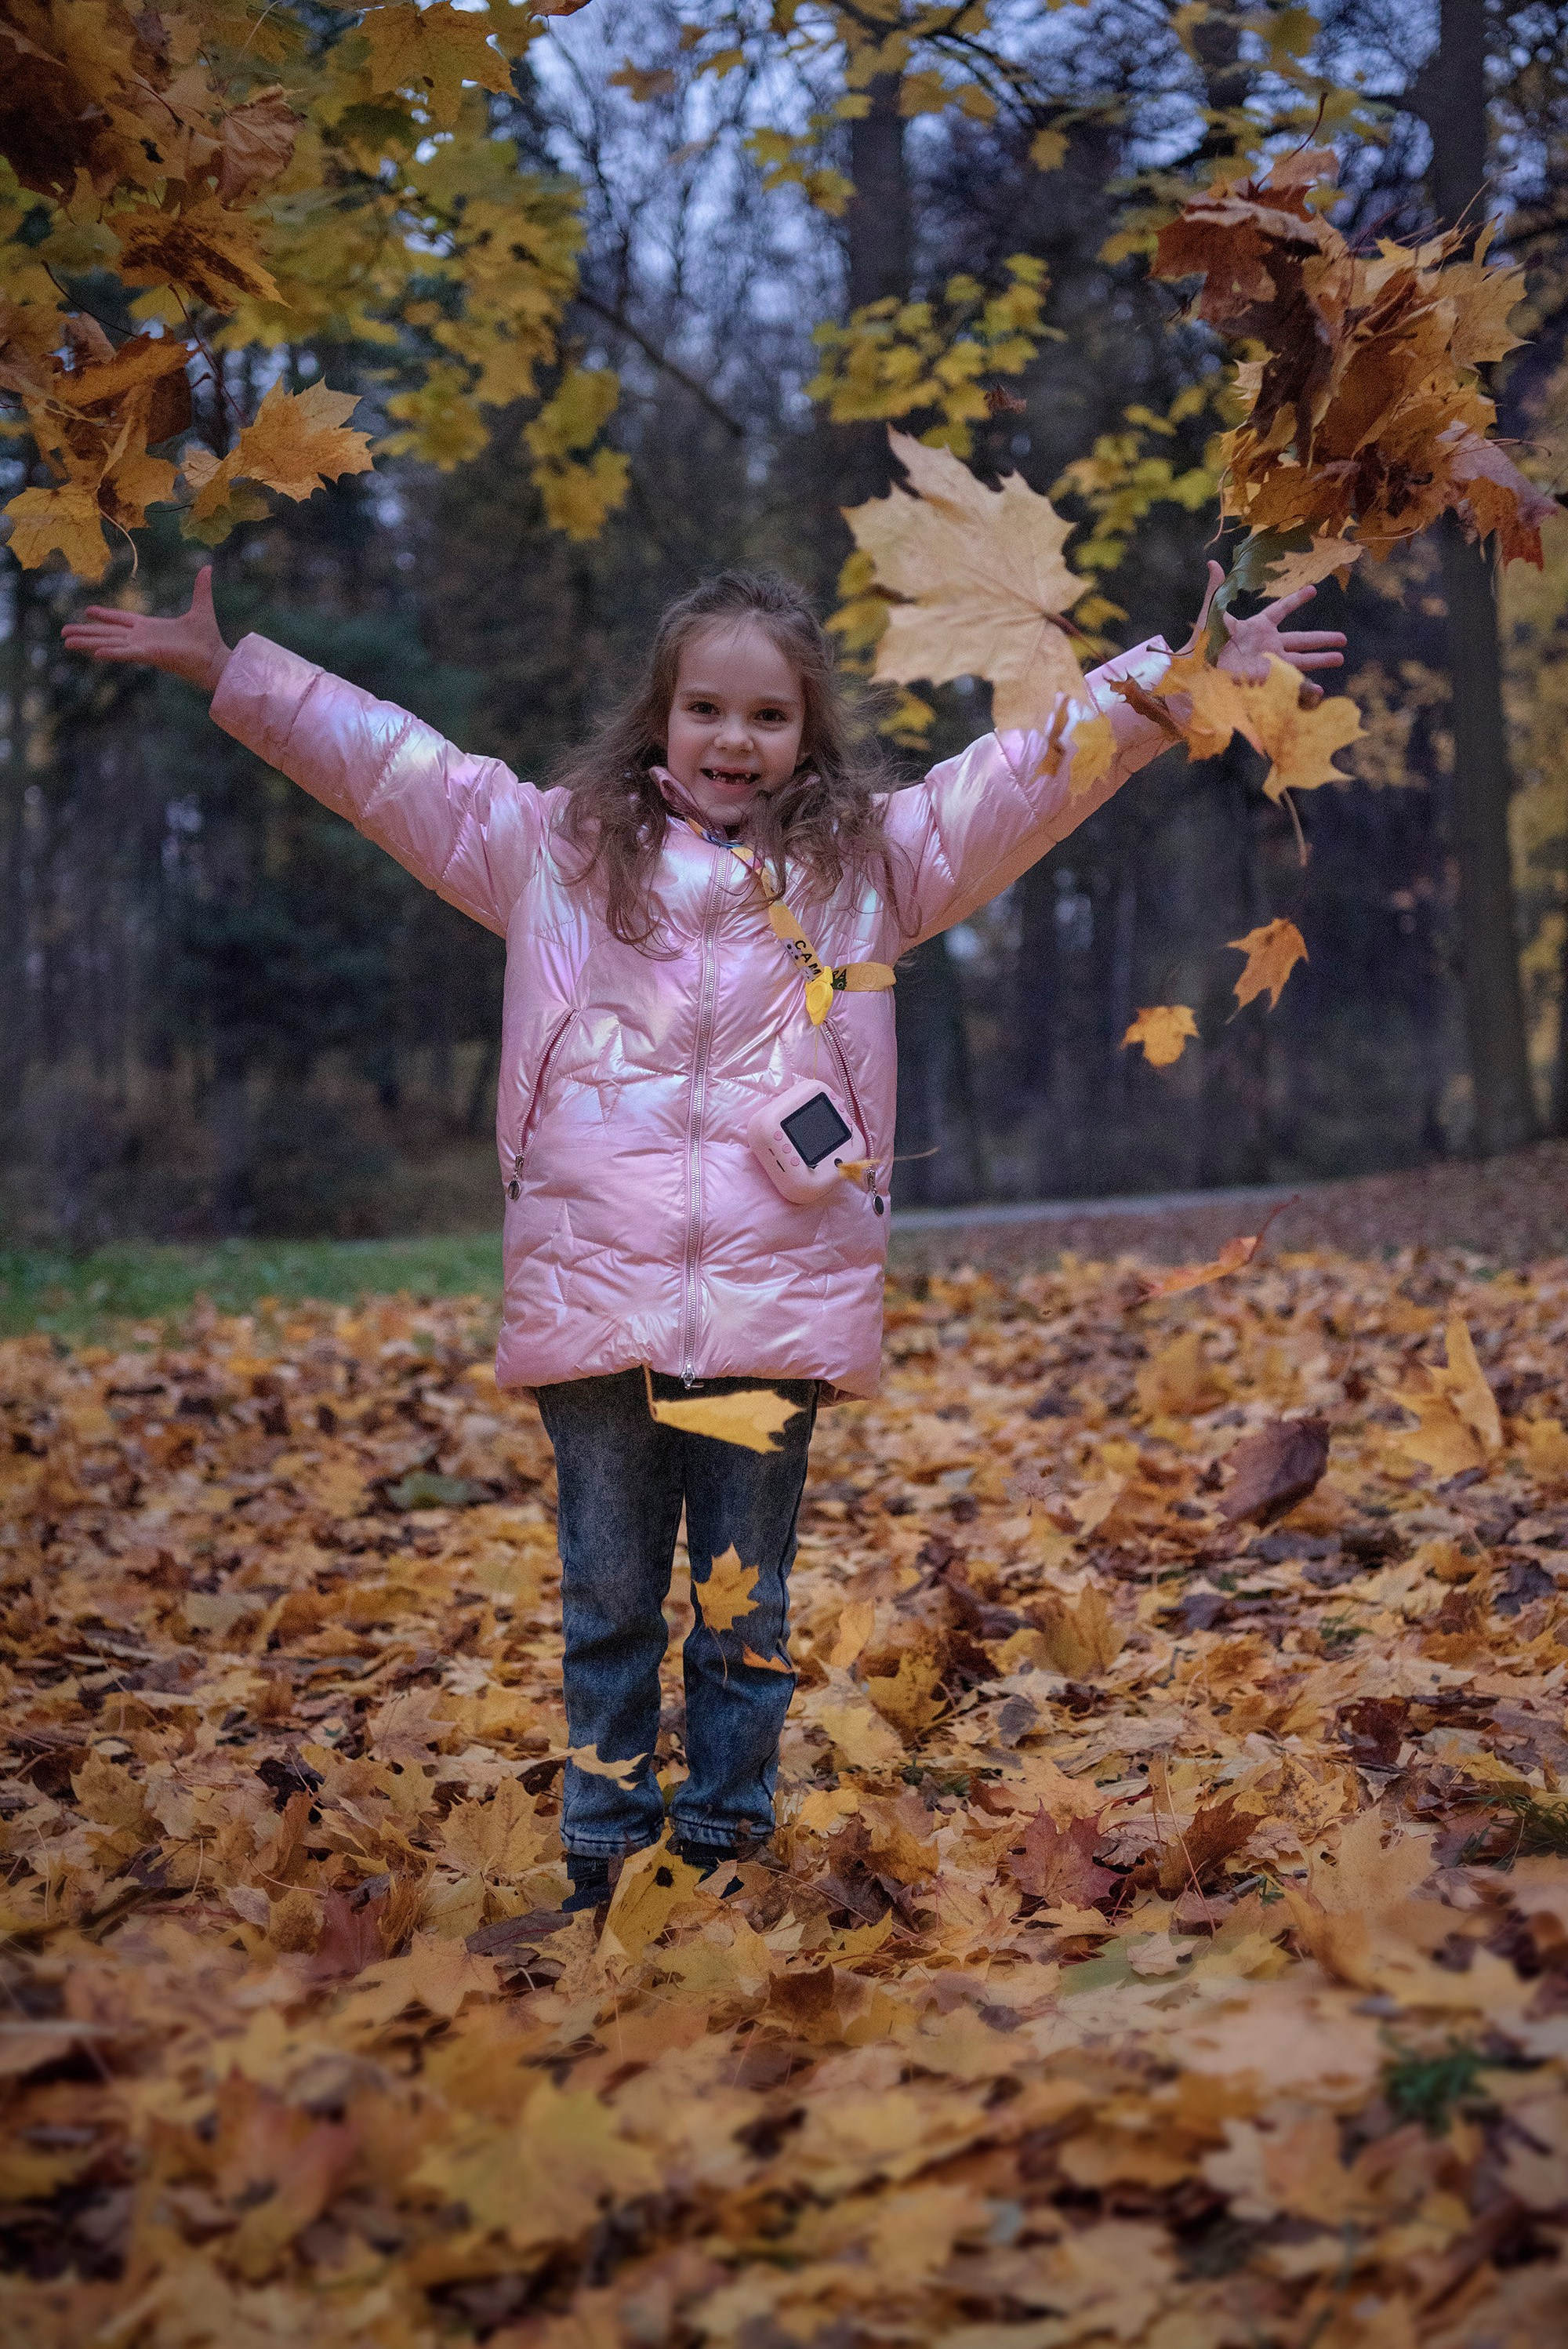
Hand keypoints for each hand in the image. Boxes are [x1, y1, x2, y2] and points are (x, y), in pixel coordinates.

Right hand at [61, 564, 230, 694]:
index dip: (105, 616)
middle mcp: (142, 638)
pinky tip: (95, 653)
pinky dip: (112, 653)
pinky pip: (126, 653)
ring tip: (67, 643)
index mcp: (150, 628)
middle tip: (64, 633)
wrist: (215, 658)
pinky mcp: (150, 655)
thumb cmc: (208, 639)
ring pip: (110, 643)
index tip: (87, 611)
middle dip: (85, 632)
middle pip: (108, 633)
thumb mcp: (201, 608)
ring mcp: (144, 647)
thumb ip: (201, 589)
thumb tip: (208, 567)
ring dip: (88, 642)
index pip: (122, 620)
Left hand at [1185, 557, 1347, 706]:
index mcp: (1257, 626)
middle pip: (1301, 640)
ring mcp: (1269, 664)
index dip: (1296, 600)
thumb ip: (1216, 590)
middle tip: (1343, 639)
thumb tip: (1212, 563)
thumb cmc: (1202, 644)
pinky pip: (1289, 684)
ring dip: (1321, 660)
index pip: (1281, 610)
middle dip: (1322, 639)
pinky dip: (1305, 688)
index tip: (1313, 590)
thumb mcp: (1211, 615)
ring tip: (1340, 657)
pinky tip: (1320, 691)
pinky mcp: (1267, 681)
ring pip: (1301, 661)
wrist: (1196, 674)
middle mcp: (1267, 645)